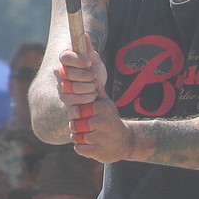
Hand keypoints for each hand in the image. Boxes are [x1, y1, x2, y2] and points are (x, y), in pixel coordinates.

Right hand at [56, 34, 103, 109]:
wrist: (96, 89)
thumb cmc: (93, 70)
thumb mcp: (95, 60)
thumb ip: (89, 49)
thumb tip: (84, 34)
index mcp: (65, 58)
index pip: (65, 57)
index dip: (77, 60)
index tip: (89, 63)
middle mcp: (59, 71)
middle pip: (67, 73)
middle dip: (84, 76)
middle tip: (94, 77)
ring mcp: (60, 85)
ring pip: (69, 87)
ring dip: (86, 88)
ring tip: (94, 87)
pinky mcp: (64, 98)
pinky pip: (69, 100)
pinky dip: (84, 99)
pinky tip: (92, 96)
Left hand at [58, 36, 131, 161]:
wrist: (125, 141)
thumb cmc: (109, 116)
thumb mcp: (103, 98)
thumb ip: (92, 77)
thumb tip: (86, 46)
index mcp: (101, 108)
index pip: (75, 110)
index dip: (76, 113)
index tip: (83, 115)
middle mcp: (102, 123)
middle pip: (74, 124)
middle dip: (78, 125)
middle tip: (87, 125)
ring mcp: (100, 139)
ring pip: (76, 137)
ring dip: (80, 136)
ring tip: (91, 133)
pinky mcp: (98, 153)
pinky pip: (79, 149)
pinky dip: (83, 148)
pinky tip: (93, 143)